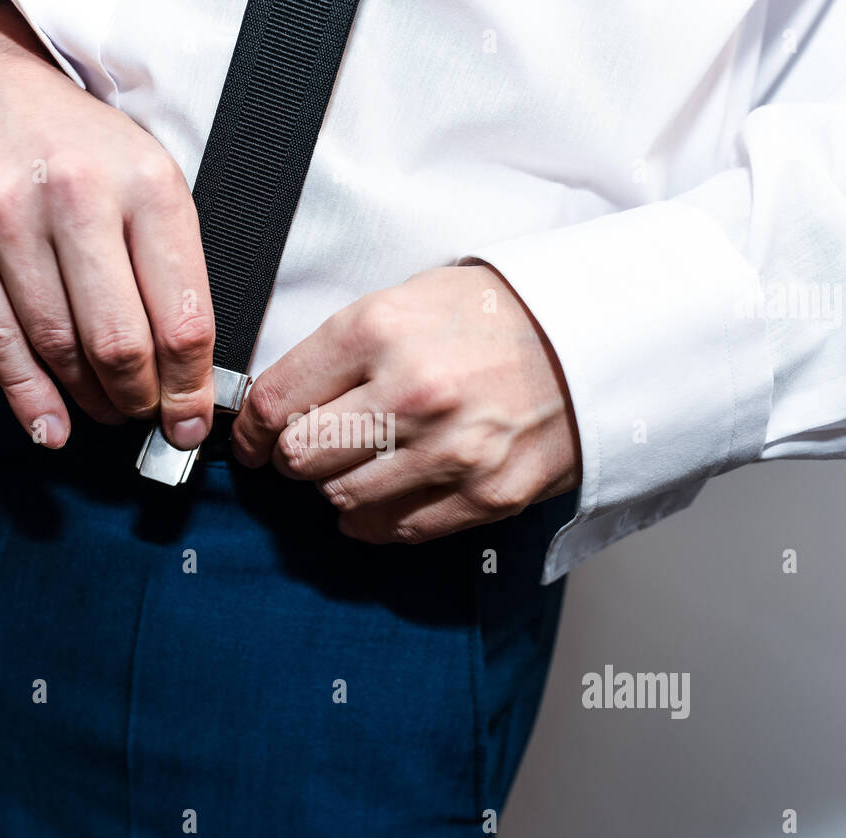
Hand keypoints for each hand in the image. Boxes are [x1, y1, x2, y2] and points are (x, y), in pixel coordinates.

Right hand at [0, 2, 213, 448]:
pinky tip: (51, 425)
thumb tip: (187, 366)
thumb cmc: (73, 140)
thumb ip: (168, 264)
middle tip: (145, 416)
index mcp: (147, 183)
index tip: (190, 420)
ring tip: (105, 410)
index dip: (190, 386)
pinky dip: (29, 396)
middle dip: (139, 399)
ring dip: (88, 398)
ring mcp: (6, 216)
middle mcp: (77, 195)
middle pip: (119, 342)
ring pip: (58, 346)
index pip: (182, 315)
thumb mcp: (146, 175)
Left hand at [231, 265, 580, 542]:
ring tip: (356, 466)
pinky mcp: (484, 496)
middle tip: (307, 448)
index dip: (250, 428)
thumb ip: (340, 351)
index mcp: (379, 331)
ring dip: (336, 488)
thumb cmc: (495, 316)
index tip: (252, 437)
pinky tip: (387, 492)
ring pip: (341, 500)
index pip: (276, 401)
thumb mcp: (406, 299)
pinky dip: (376, 518)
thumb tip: (280, 404)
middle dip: (292, 457)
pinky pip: (394, 529)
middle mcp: (411, 394)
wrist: (595, 339)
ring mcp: (451, 451)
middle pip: (300, 458)